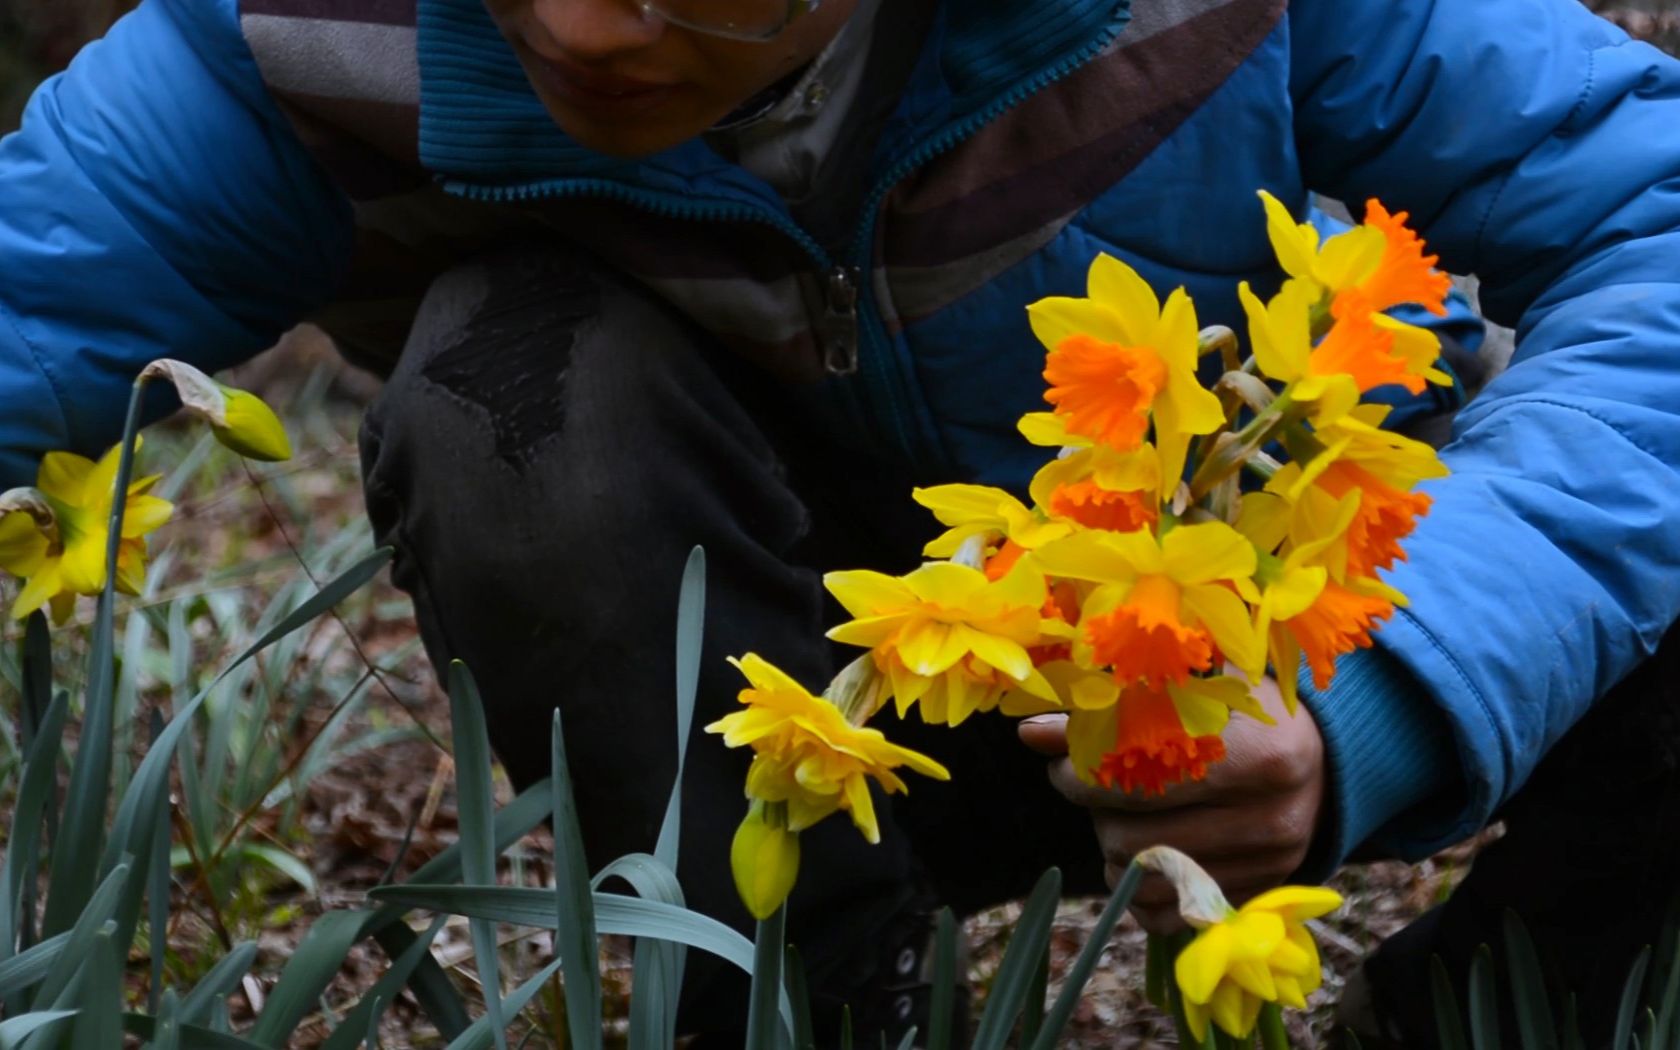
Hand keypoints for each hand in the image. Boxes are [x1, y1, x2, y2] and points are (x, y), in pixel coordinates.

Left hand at [1019, 675, 1325, 934]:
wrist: (1323, 765)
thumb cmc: (1246, 715)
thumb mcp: (1191, 695)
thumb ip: (1114, 712)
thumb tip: (1032, 734)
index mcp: (1264, 754)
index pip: (1147, 778)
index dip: (1086, 775)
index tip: (1063, 765)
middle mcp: (1272, 820)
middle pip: (1135, 839)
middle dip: (1095, 814)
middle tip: (1088, 787)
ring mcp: (1267, 871)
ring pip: (1143, 884)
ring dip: (1112, 851)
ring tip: (1118, 816)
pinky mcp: (1254, 903)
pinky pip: (1164, 919)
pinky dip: (1137, 890)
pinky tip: (1142, 853)